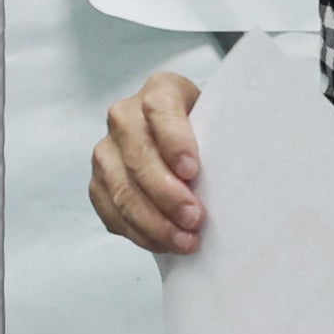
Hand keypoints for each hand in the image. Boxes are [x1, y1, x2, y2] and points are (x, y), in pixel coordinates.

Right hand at [90, 70, 207, 254]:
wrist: (182, 143)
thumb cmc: (206, 135)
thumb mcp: (220, 124)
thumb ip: (223, 140)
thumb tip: (235, 179)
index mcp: (160, 91)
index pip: (159, 109)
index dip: (174, 141)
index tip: (193, 171)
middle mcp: (125, 116)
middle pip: (138, 155)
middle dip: (166, 193)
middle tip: (194, 218)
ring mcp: (107, 150)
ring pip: (121, 189)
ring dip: (153, 221)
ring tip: (184, 240)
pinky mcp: (98, 182)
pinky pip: (111, 211)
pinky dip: (138, 232)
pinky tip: (164, 242)